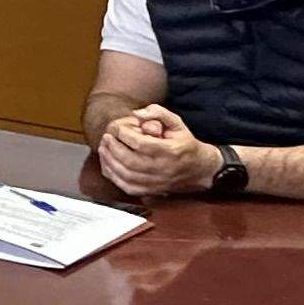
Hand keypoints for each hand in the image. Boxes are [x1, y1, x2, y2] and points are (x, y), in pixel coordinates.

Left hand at [95, 106, 220, 198]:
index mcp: (171, 151)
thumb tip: (137, 113)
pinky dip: (114, 177)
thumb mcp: (177, 123)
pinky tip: (108, 165)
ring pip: (126, 175)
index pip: (142, 144)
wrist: (199, 169)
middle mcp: (163, 169)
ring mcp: (156, 182)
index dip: (125, 135)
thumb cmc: (185, 144)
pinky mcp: (151, 191)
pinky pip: (127, 187)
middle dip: (114, 147)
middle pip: (130, 161)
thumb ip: (158, 113)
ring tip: (104, 149)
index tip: (117, 128)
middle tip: (106, 137)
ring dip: (110, 161)